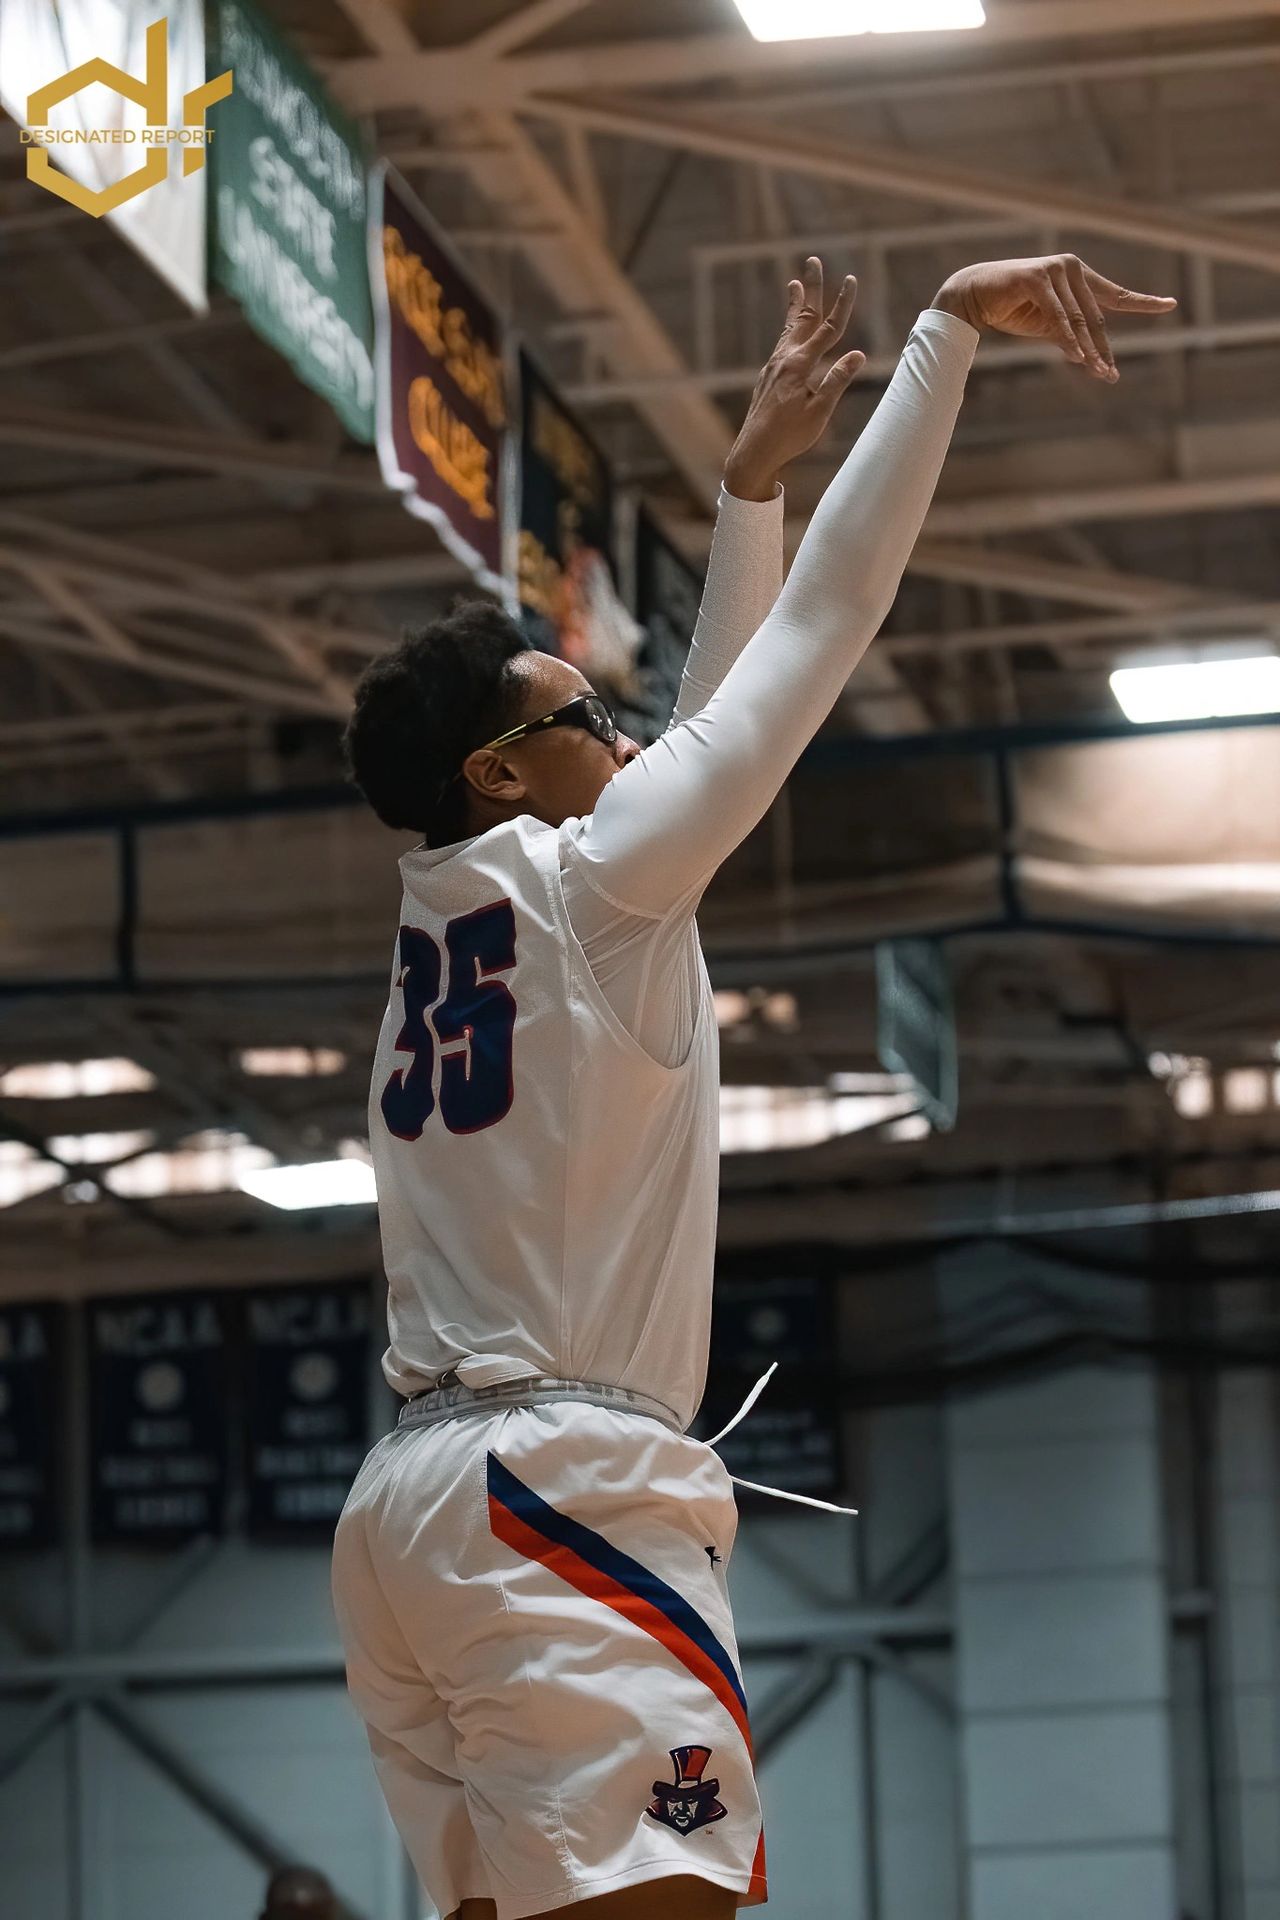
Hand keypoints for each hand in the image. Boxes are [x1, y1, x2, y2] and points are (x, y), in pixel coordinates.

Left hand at [724, 257, 866, 500]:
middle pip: (804, 317)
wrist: (753, 452)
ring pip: (789, 329)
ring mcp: (773, 367)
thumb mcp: (819, 412)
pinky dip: (789, 330)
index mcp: (800, 365)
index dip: (842, 304)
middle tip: (812, 262)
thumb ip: (837, 381)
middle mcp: (784, 359)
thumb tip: (858, 354)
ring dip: (796, 306)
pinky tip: (790, 332)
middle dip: (812, 289)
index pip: (828, 329)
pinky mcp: (768, 377)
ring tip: (795, 285)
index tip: (851, 280)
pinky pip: (782, 344)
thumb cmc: (789, 436)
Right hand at [932, 253, 1177, 380]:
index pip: (1115, 294)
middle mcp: (1072, 269)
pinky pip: (1058, 316)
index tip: (1170, 305)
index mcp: (1079, 278)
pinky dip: (1067, 338)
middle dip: (1103, 348)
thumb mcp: (1047, 326)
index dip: (1142, 302)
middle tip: (1110, 375)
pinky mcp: (1037, 278)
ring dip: (1087, 349)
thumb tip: (1089, 356)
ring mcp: (1056, 271)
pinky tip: (1077, 356)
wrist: (974, 296)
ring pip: (1078, 319)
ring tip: (1098, 373)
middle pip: (1095, 317)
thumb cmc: (1011, 308)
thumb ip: (1070, 335)